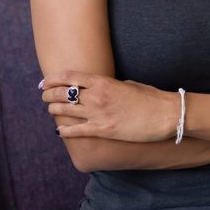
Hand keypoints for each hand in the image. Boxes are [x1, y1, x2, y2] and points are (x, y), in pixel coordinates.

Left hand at [40, 70, 179, 141]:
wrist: (165, 114)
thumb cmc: (151, 98)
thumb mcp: (129, 85)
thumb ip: (112, 86)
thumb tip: (104, 89)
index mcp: (103, 82)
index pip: (69, 77)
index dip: (53, 79)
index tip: (45, 82)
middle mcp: (96, 96)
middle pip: (62, 93)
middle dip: (49, 95)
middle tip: (45, 97)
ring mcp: (99, 114)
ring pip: (65, 111)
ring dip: (54, 110)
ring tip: (51, 110)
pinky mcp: (104, 130)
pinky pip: (77, 131)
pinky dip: (66, 131)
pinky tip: (60, 132)